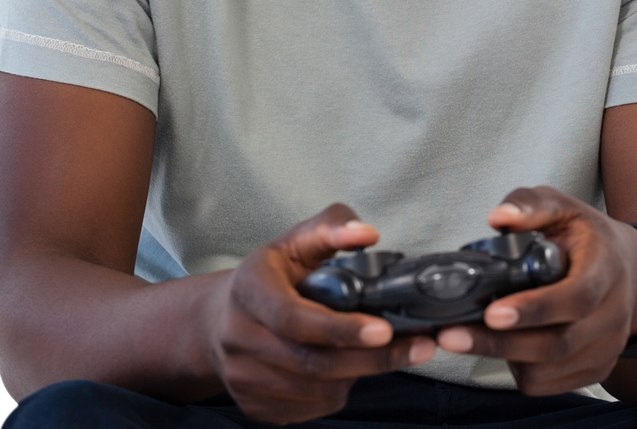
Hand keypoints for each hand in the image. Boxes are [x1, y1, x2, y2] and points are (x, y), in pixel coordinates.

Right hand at [208, 204, 435, 423]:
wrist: (219, 319)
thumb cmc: (272, 275)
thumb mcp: (298, 240)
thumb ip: (333, 227)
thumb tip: (367, 234)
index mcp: (249, 289)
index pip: (293, 318)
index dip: (340, 328)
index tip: (384, 329)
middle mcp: (238, 336)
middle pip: (310, 362)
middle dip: (370, 359)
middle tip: (416, 348)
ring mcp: (242, 376)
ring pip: (314, 390)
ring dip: (358, 375)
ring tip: (381, 352)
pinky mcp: (252, 405)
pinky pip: (308, 408)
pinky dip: (337, 392)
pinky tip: (349, 368)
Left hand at [436, 186, 636, 394]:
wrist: (628, 268)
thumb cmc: (586, 236)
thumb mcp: (562, 206)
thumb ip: (530, 205)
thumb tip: (499, 217)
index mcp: (606, 268)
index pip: (576, 298)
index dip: (534, 309)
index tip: (492, 312)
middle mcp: (613, 314)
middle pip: (558, 344)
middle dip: (501, 343)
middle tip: (453, 335)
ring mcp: (608, 346)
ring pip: (549, 369)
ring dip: (505, 357)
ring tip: (472, 335)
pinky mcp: (597, 369)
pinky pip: (549, 383)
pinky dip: (520, 369)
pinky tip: (506, 344)